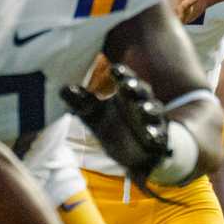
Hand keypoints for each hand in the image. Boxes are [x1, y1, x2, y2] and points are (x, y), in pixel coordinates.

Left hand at [60, 62, 168, 180]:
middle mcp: (142, 103)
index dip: (122, 73)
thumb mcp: (94, 116)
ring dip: (147, 109)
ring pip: (153, 111)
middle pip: (141, 91)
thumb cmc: (115, 127)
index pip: (126, 79)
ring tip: (141, 109)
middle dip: (134, 88)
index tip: (113, 69)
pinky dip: (155, 135)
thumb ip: (80, 102)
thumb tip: (63, 88)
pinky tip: (150, 136)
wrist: (136, 154)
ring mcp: (152, 120)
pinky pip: (159, 135)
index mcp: (126, 94)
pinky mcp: (158, 138)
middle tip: (126, 86)